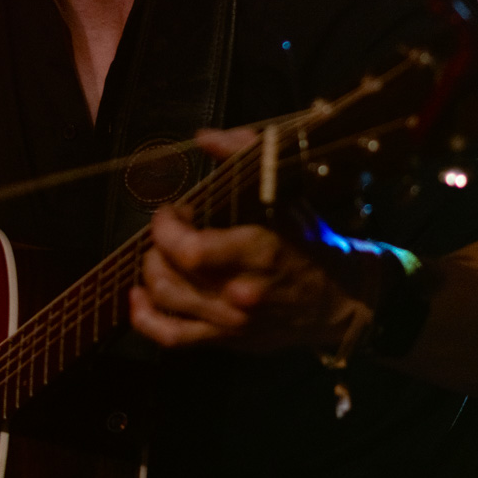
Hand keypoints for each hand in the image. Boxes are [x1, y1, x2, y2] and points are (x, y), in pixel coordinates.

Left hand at [128, 128, 373, 352]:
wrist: (339, 298)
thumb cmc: (307, 240)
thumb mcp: (284, 192)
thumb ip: (244, 155)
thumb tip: (204, 138)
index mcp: (257, 252)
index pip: (189, 250)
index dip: (166, 227)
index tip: (172, 211)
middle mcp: (240, 292)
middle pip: (171, 275)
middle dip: (158, 245)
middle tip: (170, 230)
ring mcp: (231, 322)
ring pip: (166, 302)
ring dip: (150, 272)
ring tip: (159, 254)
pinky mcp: (226, 340)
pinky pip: (172, 337)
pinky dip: (145, 318)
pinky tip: (138, 296)